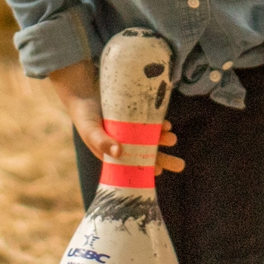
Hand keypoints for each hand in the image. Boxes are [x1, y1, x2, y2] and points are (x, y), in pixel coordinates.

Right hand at [48, 60, 183, 174]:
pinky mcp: (134, 117)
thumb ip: (101, 141)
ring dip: (162, 140)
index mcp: (112, 153)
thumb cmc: (84, 115)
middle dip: (163, 159)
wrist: (82, 91)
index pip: (132, 166)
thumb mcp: (90, 130)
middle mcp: (124, 144)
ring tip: (172, 139)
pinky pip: (149, 124)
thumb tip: (119, 152)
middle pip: (146, 155)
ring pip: (150, 139)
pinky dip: (158, 125)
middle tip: (180, 165)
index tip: (159, 171)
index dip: (146, 169)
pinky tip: (166, 125)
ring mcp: (130, 130)